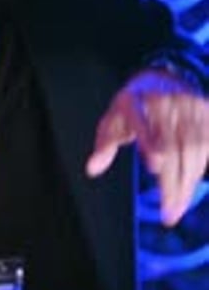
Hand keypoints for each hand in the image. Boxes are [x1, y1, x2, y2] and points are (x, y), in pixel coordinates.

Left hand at [86, 70, 208, 225]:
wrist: (162, 76)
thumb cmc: (132, 106)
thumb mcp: (112, 121)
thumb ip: (104, 145)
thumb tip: (92, 169)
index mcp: (135, 101)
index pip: (142, 122)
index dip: (151, 142)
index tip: (156, 165)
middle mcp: (164, 102)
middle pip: (173, 146)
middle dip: (172, 182)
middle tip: (168, 213)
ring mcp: (187, 106)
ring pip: (193, 150)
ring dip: (187, 183)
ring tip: (176, 209)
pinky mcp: (205, 113)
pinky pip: (207, 146)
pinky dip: (199, 170)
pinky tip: (188, 191)